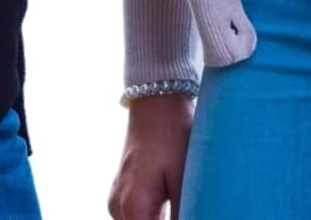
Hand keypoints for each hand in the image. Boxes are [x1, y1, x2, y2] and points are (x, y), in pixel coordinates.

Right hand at [108, 93, 191, 219]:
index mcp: (133, 208)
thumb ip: (183, 215)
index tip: (191, 213)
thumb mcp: (183, 180)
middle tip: (192, 208)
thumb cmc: (171, 136)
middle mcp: (118, 208)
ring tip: (184, 205)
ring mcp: (117, 201)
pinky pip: (137, 219)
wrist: (156, 103)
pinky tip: (175, 207)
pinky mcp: (122, 193)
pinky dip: (153, 219)